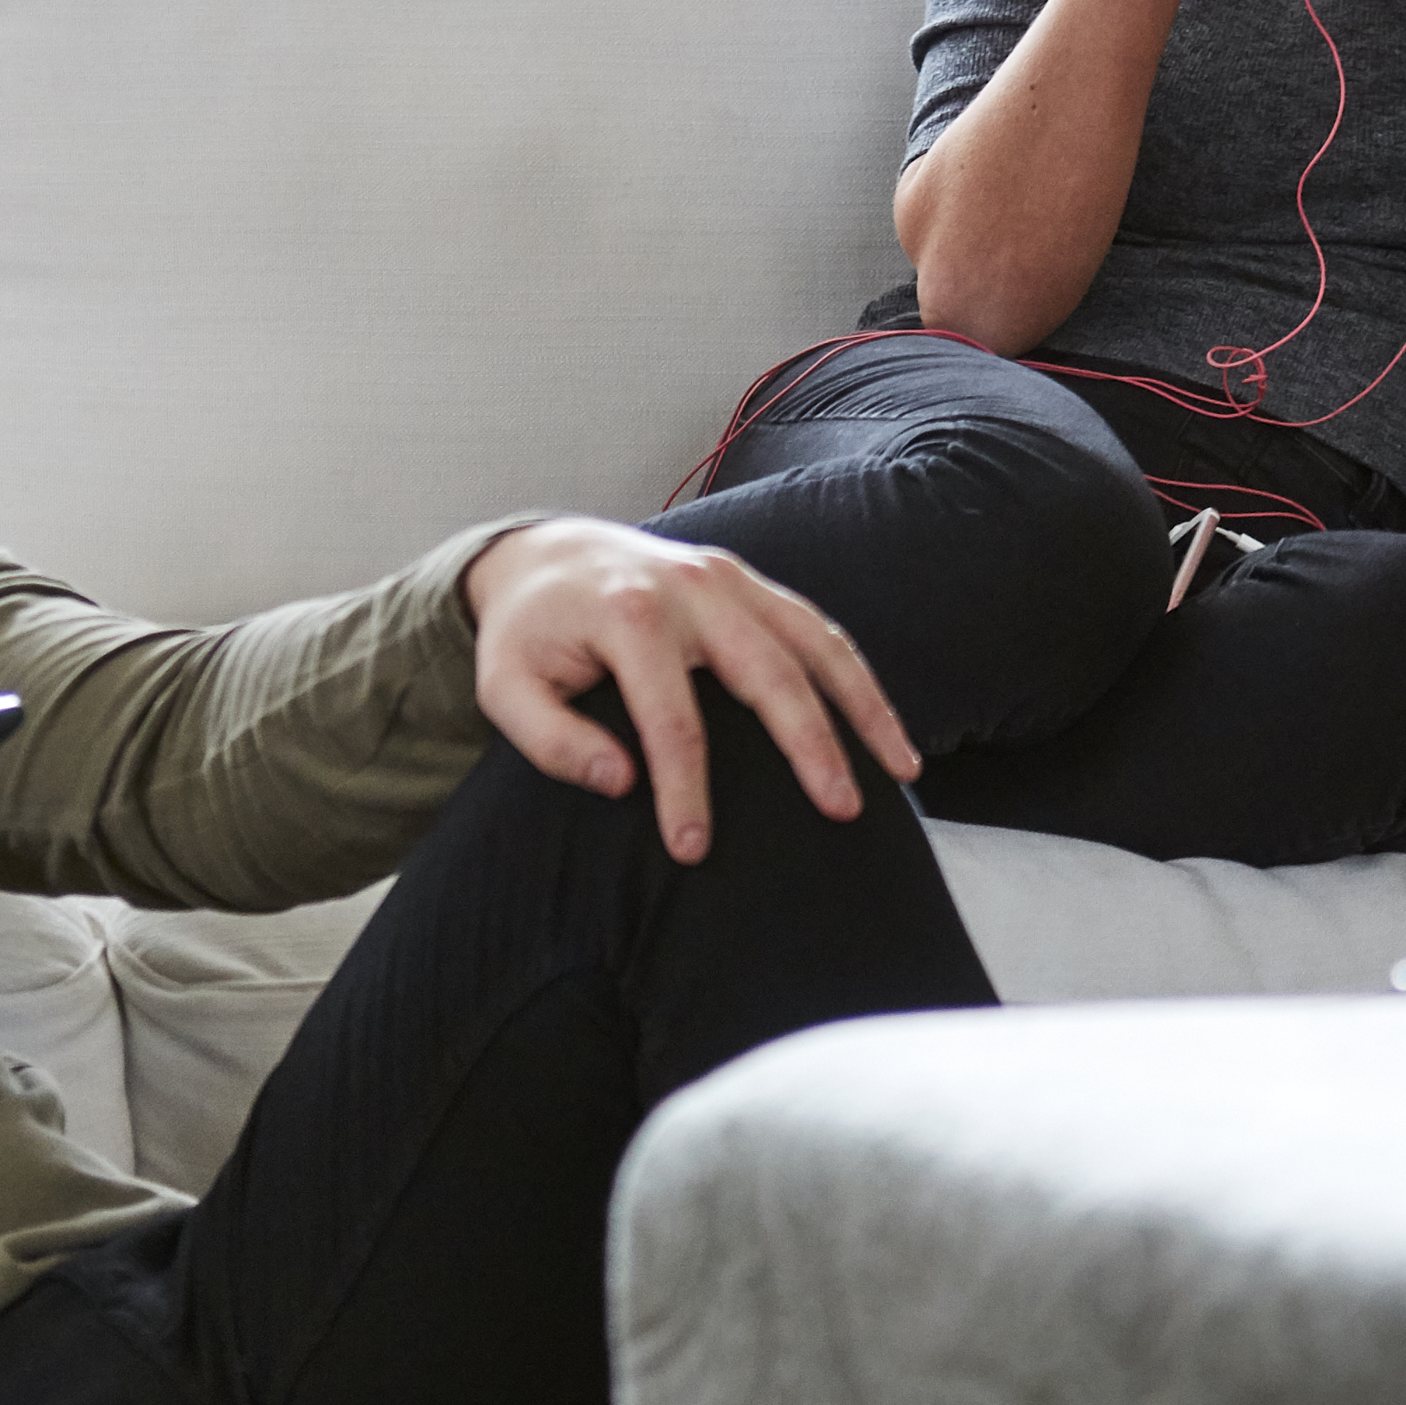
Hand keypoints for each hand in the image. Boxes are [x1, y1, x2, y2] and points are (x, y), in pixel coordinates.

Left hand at [461, 519, 917, 865]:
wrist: (544, 553)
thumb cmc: (527, 634)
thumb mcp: (504, 686)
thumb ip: (550, 738)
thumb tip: (620, 784)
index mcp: (629, 616)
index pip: (672, 719)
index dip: (685, 791)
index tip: (694, 850)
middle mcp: (692, 590)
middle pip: (769, 674)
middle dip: (810, 746)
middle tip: (841, 811)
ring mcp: (730, 579)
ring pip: (816, 643)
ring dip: (864, 707)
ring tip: (901, 770)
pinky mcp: (751, 583)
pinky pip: (818, 629)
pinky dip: (857, 678)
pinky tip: (885, 727)